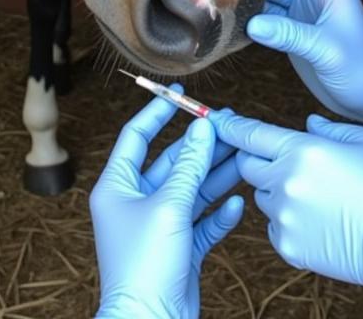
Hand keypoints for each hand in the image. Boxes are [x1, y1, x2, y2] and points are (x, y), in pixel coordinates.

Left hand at [91, 90, 244, 318]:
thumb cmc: (144, 267)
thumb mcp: (169, 206)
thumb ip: (189, 165)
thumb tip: (202, 128)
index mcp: (117, 187)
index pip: (137, 136)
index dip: (159, 113)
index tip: (183, 95)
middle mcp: (136, 203)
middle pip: (171, 162)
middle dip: (201, 145)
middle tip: (229, 124)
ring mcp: (158, 227)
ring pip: (192, 190)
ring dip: (216, 174)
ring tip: (244, 156)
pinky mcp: (179, 250)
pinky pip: (202, 223)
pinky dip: (219, 213)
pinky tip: (237, 203)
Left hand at [212, 109, 362, 310]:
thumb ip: (327, 127)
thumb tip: (307, 124)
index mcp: (303, 150)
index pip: (251, 134)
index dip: (230, 126)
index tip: (216, 119)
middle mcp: (286, 182)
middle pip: (248, 166)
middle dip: (258, 159)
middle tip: (286, 161)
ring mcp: (285, 218)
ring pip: (262, 196)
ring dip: (277, 190)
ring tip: (315, 194)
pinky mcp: (289, 246)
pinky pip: (274, 226)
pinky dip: (287, 219)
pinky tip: (318, 218)